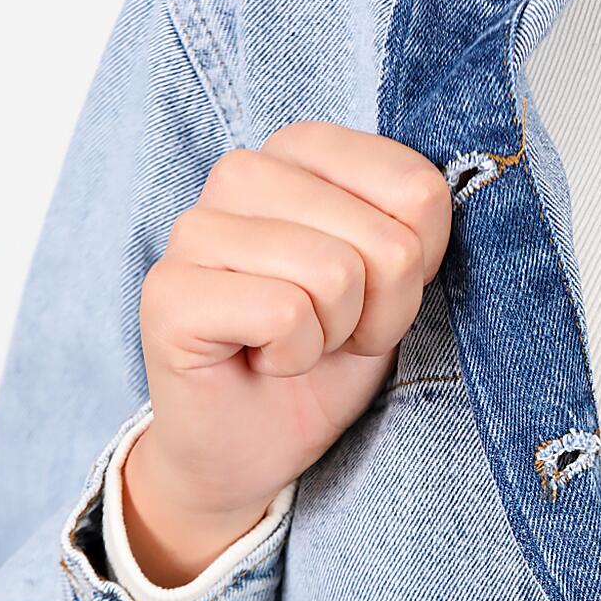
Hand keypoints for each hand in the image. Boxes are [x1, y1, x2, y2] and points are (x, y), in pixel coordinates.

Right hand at [120, 121, 451, 584]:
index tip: (372, 297)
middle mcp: (243, 172)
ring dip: (333, 335)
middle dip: (378, 311)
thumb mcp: (394, 287)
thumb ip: (413, 230)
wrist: (249, 448)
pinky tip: (263, 360)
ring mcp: (196, 227)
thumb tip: (431, 197)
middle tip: (332, 334)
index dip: (416, 267)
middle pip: (386, 241)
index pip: (418, 188)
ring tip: (296, 345)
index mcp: (302, 152)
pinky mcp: (169, 291)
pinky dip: (292, 356)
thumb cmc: (322, 359)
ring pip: (335, 273)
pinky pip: (284, 313)